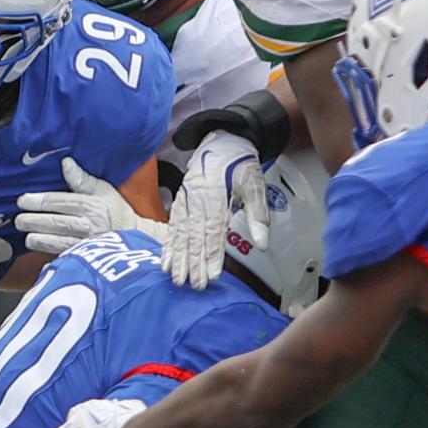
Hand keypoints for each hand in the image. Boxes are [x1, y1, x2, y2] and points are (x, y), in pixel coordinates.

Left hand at [14, 158, 144, 255]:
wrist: (136, 238)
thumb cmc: (116, 211)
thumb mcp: (103, 190)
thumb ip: (82, 179)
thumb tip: (65, 163)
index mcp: (94, 206)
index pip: (63, 202)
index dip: (41, 201)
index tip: (23, 200)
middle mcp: (91, 225)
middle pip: (58, 223)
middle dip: (35, 221)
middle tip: (18, 220)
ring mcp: (89, 244)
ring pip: (60, 242)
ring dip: (41, 239)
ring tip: (26, 236)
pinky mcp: (87, 258)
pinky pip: (66, 255)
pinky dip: (51, 253)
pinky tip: (39, 250)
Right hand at [165, 132, 265, 287]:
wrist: (220, 142)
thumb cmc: (239, 165)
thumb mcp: (255, 184)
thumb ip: (258, 214)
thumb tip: (262, 244)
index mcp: (214, 191)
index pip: (214, 228)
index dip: (212, 253)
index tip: (213, 274)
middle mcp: (195, 197)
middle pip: (194, 235)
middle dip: (193, 262)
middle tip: (195, 285)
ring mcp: (183, 200)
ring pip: (180, 233)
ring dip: (178, 258)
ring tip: (178, 279)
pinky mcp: (178, 203)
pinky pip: (171, 228)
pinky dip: (168, 246)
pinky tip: (165, 263)